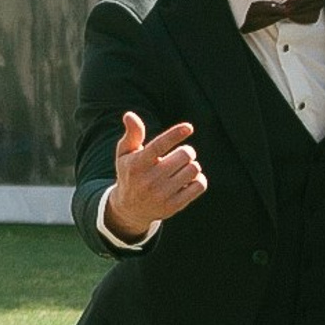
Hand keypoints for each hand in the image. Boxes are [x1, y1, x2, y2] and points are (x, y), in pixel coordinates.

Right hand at [106, 111, 205, 241]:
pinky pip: (199, 186)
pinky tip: (189, 180)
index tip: (188, 127)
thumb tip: (130, 115)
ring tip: (183, 168)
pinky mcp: (174, 206)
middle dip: (187, 151)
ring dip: (192, 165)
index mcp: (136, 164)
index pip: (158, 146)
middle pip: (184, 155)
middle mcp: (149, 180)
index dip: (174, 134)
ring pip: (194, 169)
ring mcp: (162, 194)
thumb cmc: (130, 173)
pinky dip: (198, 179)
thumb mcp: (125, 154)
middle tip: (182, 154)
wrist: (130, 209)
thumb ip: (132, 134)